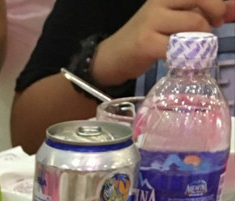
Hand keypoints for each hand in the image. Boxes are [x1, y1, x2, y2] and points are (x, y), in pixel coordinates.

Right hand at [91, 0, 231, 86]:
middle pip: (200, 2)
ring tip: (192, 50)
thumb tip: (234, 10)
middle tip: (210, 32)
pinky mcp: (146, 43)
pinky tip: (180, 61)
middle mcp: (159, 2)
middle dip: (213, 18)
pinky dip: (185, 57)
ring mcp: (152, 21)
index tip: (221, 18)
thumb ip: (201, 12)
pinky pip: (177, 47)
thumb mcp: (173, 19)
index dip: (218, 3)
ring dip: (199, 40)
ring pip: (192, 24)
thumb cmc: (145, 38)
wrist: (112, 58)